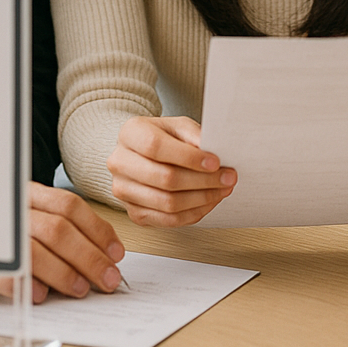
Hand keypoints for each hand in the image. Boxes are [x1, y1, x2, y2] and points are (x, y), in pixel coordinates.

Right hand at [0, 183, 125, 303]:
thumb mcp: (14, 222)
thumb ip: (47, 230)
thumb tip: (94, 255)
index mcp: (23, 195)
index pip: (70, 206)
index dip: (98, 229)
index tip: (116, 251)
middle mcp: (9, 209)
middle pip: (61, 229)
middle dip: (91, 255)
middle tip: (109, 278)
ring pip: (40, 249)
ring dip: (68, 272)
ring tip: (83, 289)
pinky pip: (10, 275)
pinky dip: (31, 287)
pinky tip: (43, 297)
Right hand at [108, 116, 234, 226]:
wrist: (143, 152)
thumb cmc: (163, 137)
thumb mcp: (178, 126)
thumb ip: (193, 135)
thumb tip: (211, 151)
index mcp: (130, 134)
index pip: (156, 147)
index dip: (188, 157)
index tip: (215, 162)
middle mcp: (120, 163)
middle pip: (164, 178)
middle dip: (203, 181)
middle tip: (227, 177)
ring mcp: (124, 190)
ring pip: (167, 203)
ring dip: (202, 199)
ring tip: (222, 190)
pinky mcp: (134, 212)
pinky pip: (168, 220)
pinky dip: (193, 213)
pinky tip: (208, 202)